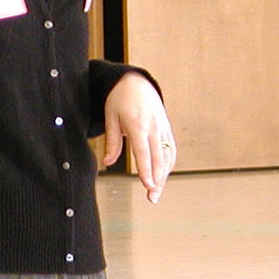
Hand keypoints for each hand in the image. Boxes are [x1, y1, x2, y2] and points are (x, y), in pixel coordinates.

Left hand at [103, 71, 174, 203]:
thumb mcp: (111, 117)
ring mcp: (162, 127)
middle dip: (157, 179)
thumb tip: (107, 162)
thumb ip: (112, 141)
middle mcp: (153, 127)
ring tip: (157, 192)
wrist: (136, 81)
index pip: (143, 152)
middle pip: (158, 157)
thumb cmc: (120, 98)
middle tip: (153, 197)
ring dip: (164, 175)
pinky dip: (168, 164)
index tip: (148, 185)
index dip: (146, 170)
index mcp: (137, 124)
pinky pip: (170, 149)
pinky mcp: (166, 128)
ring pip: (167, 155)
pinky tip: (164, 176)